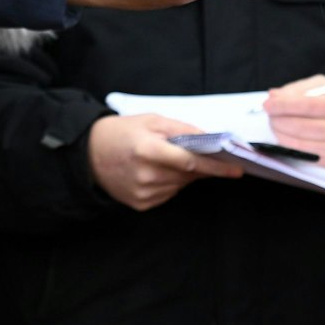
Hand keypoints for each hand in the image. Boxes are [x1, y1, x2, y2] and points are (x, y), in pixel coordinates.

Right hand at [88, 113, 243, 211]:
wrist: (88, 154)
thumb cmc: (122, 132)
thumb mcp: (152, 121)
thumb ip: (183, 130)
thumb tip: (212, 139)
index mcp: (148, 149)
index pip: (190, 162)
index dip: (216, 167)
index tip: (236, 169)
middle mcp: (146, 174)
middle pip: (188, 175)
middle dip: (199, 166)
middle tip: (200, 155)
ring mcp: (143, 192)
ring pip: (180, 185)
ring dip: (183, 174)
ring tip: (165, 160)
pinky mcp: (141, 204)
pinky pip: (168, 194)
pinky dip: (170, 183)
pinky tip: (155, 172)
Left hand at [262, 74, 324, 169]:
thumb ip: (299, 89)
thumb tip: (274, 96)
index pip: (309, 105)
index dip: (284, 105)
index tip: (268, 104)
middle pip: (300, 127)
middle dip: (278, 120)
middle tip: (269, 114)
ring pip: (298, 144)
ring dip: (279, 133)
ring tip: (276, 124)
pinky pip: (302, 156)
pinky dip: (288, 146)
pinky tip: (287, 136)